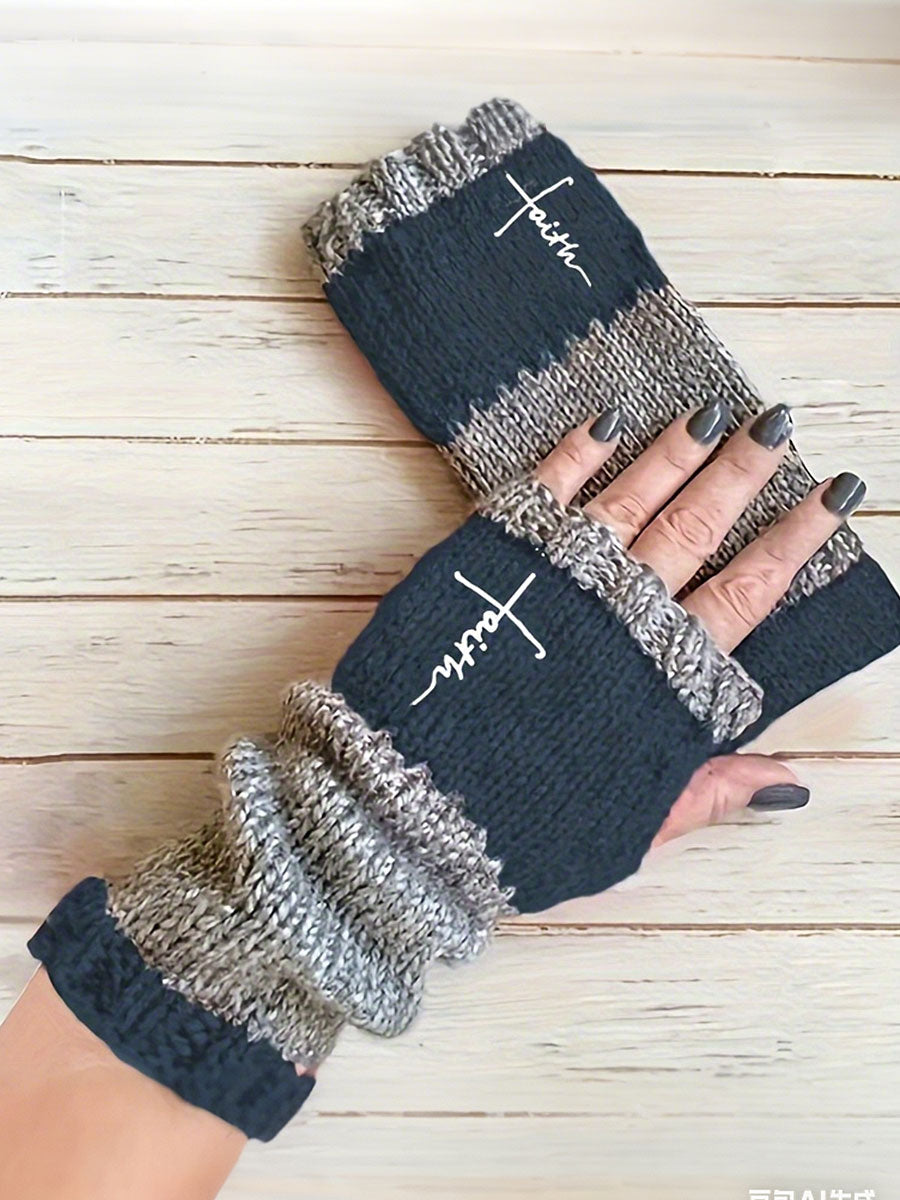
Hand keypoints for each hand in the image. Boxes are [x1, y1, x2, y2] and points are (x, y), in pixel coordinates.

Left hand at [533, 399, 864, 848]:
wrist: (416, 801)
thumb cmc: (525, 825)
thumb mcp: (634, 825)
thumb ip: (712, 791)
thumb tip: (793, 781)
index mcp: (661, 677)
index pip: (746, 593)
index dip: (793, 542)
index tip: (832, 493)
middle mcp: (617, 616)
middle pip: (695, 530)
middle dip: (742, 474)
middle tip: (779, 424)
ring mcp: (555, 581)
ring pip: (631, 503)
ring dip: (674, 453)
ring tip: (713, 413)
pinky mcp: (492, 559)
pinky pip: (545, 493)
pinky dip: (578, 454)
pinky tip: (610, 422)